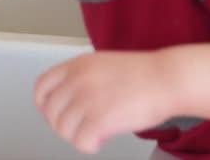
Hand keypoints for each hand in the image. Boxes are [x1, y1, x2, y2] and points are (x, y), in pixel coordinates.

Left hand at [35, 51, 175, 153]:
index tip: (53, 113)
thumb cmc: (142, 74)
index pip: (41, 86)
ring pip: (63, 129)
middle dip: (63, 124)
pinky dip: (89, 145)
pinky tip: (101, 140)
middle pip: (51, 112)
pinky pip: (81, 142)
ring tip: (94, 133)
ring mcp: (87, 99)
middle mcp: (77, 80)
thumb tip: (66, 99)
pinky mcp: (100, 119)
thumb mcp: (101, 64)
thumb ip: (80, 77)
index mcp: (76, 65)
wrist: (167, 78)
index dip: (44, 104)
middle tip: (80, 128)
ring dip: (77, 136)